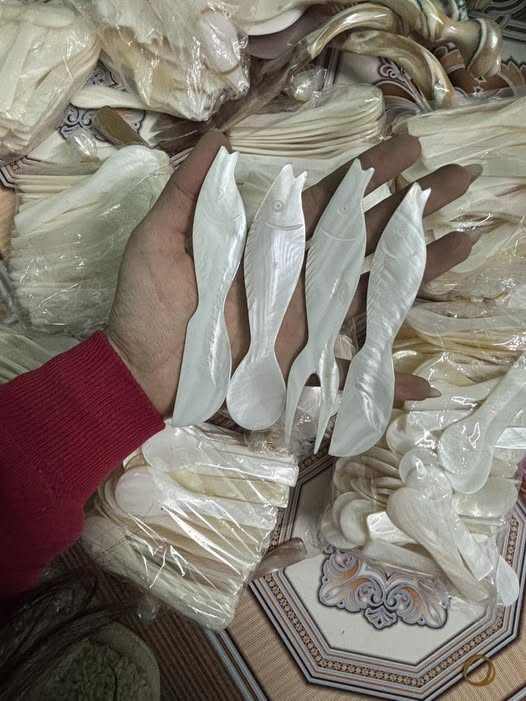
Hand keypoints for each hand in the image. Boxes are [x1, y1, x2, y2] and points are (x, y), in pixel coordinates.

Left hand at [107, 131, 475, 414]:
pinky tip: (423, 381)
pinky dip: (386, 378)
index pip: (330, 198)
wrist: (140, 370)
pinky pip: (352, 367)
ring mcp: (306, 319)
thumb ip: (189, 190)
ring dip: (421, 268)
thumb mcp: (160, 238)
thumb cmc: (148, 304)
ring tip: (466, 243)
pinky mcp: (303, 361)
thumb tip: (220, 134)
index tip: (409, 146)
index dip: (369, 172)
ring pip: (374, 289)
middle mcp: (299, 275)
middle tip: (461, 179)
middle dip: (415, 206)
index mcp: (270, 241)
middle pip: (367, 234)